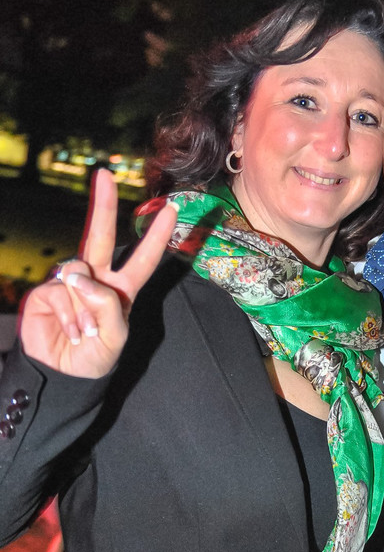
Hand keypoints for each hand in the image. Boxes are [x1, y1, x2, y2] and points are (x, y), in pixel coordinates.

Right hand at [20, 170, 177, 377]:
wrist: (62, 374)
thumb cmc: (94, 357)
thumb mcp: (115, 336)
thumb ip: (106, 305)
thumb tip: (79, 277)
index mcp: (120, 289)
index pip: (143, 259)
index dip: (157, 236)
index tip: (170, 210)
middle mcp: (95, 279)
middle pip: (99, 236)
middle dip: (103, 205)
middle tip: (106, 176)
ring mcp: (68, 283)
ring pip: (79, 271)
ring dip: (85, 306)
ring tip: (85, 332)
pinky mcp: (45, 291)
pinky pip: (60, 291)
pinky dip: (69, 314)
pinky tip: (70, 332)